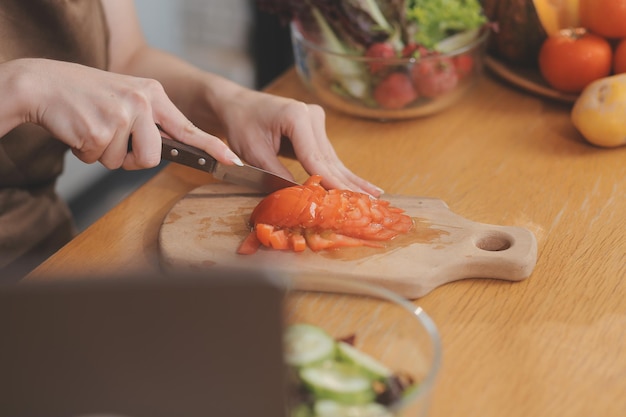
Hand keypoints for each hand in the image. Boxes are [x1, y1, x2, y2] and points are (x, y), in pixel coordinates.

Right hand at [4, 58, 240, 169]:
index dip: (211, 147)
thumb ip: (149, 121)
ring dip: (106, 155)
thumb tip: (164, 150)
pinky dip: (86, 153)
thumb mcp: (126, 98)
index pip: (187, 127)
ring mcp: (122, 115)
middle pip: (153, 158)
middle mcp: (142, 102)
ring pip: (124, 163)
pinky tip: (80, 130)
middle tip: (112, 140)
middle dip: (132, 159)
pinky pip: (100, 160)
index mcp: (152, 94)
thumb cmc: (85, 95)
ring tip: (93, 128)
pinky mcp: (101, 130)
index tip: (232, 160)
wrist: (42, 83)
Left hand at [215, 88, 383, 196]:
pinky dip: (340, 173)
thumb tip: (300, 197)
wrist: (236, 104)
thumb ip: (277, 175)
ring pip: (333, 159)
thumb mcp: (254, 152)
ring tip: (373, 197)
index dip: (331, 182)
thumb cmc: (241, 124)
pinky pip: (327, 156)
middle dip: (348, 184)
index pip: (315, 157)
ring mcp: (316, 121)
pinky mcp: (315, 130)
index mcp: (296, 116)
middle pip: (330, 159)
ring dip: (350, 180)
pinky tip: (360, 185)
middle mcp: (311, 115)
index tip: (346, 200)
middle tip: (370, 203)